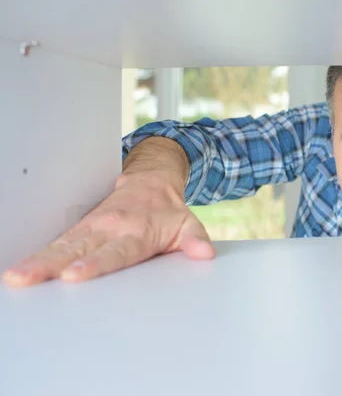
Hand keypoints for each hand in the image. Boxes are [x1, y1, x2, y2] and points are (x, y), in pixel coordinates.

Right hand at [2, 170, 214, 286]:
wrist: (153, 182)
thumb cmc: (168, 211)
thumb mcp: (188, 224)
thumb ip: (195, 240)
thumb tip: (204, 253)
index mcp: (137, 231)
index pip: (114, 252)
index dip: (94, 263)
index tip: (74, 274)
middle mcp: (110, 228)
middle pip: (78, 249)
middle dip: (51, 264)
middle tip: (28, 278)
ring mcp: (92, 226)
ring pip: (61, 245)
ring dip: (38, 260)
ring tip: (16, 276)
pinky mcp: (81, 227)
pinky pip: (57, 241)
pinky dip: (38, 255)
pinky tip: (20, 270)